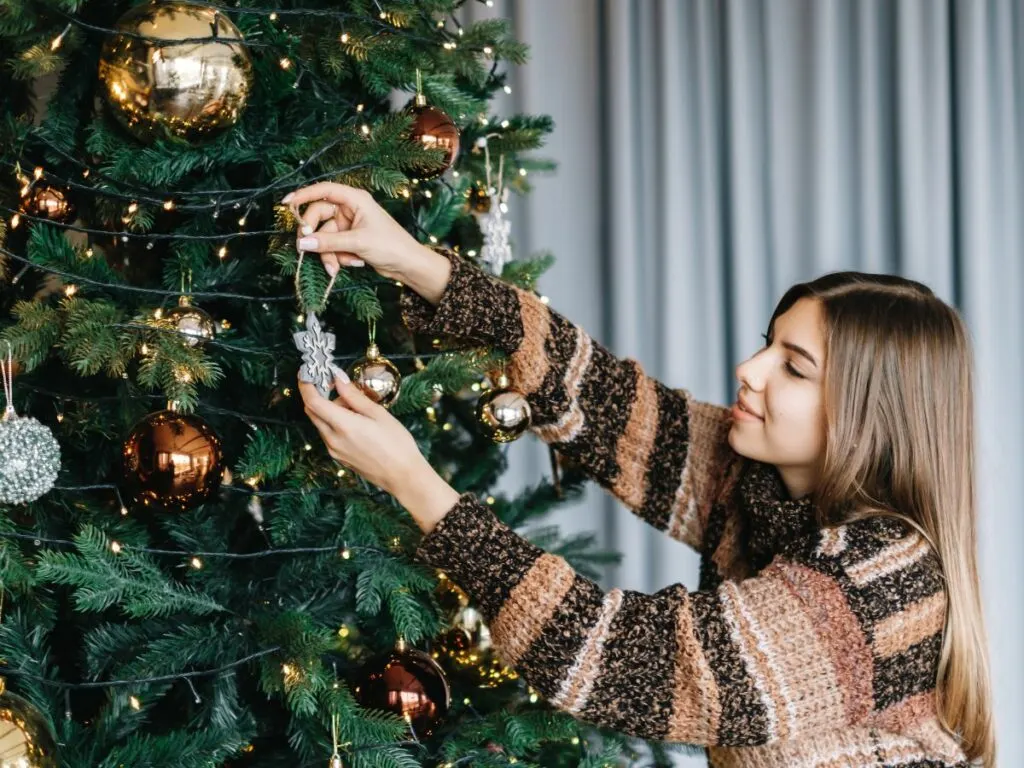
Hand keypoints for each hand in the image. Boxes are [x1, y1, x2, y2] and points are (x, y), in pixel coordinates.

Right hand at [282, 182, 423, 280]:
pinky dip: (338, 257)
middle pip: (318, 216)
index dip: (304, 194)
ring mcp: (349, 225)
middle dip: (315, 236)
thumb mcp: (358, 242)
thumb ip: (329, 242)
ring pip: (324, 236)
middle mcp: (350, 209)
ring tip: (335, 268)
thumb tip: (302, 242)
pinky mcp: (349, 240)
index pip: (324, 190)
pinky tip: (354, 264)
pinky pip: (333, 246)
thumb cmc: (390, 246)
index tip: (286, 204)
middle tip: (306, 249)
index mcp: (355, 199)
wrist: (408, 265)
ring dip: (327, 253)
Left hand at [298, 372, 461, 532]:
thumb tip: (338, 380)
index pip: (312, 401)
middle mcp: (333, 439)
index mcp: (343, 425)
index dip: (306, 385)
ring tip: (356, 407)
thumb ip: (354, 396)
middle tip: (337, 386)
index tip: (307, 373)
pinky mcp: (339, 457)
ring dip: (330, 410)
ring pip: (321, 423)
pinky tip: (356, 422)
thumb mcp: (378, 414)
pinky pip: (329, 435)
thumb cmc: (397, 444)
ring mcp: (334, 450)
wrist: (403, 476)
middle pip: (312, 412)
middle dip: (319, 395)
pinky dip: (335, 423)